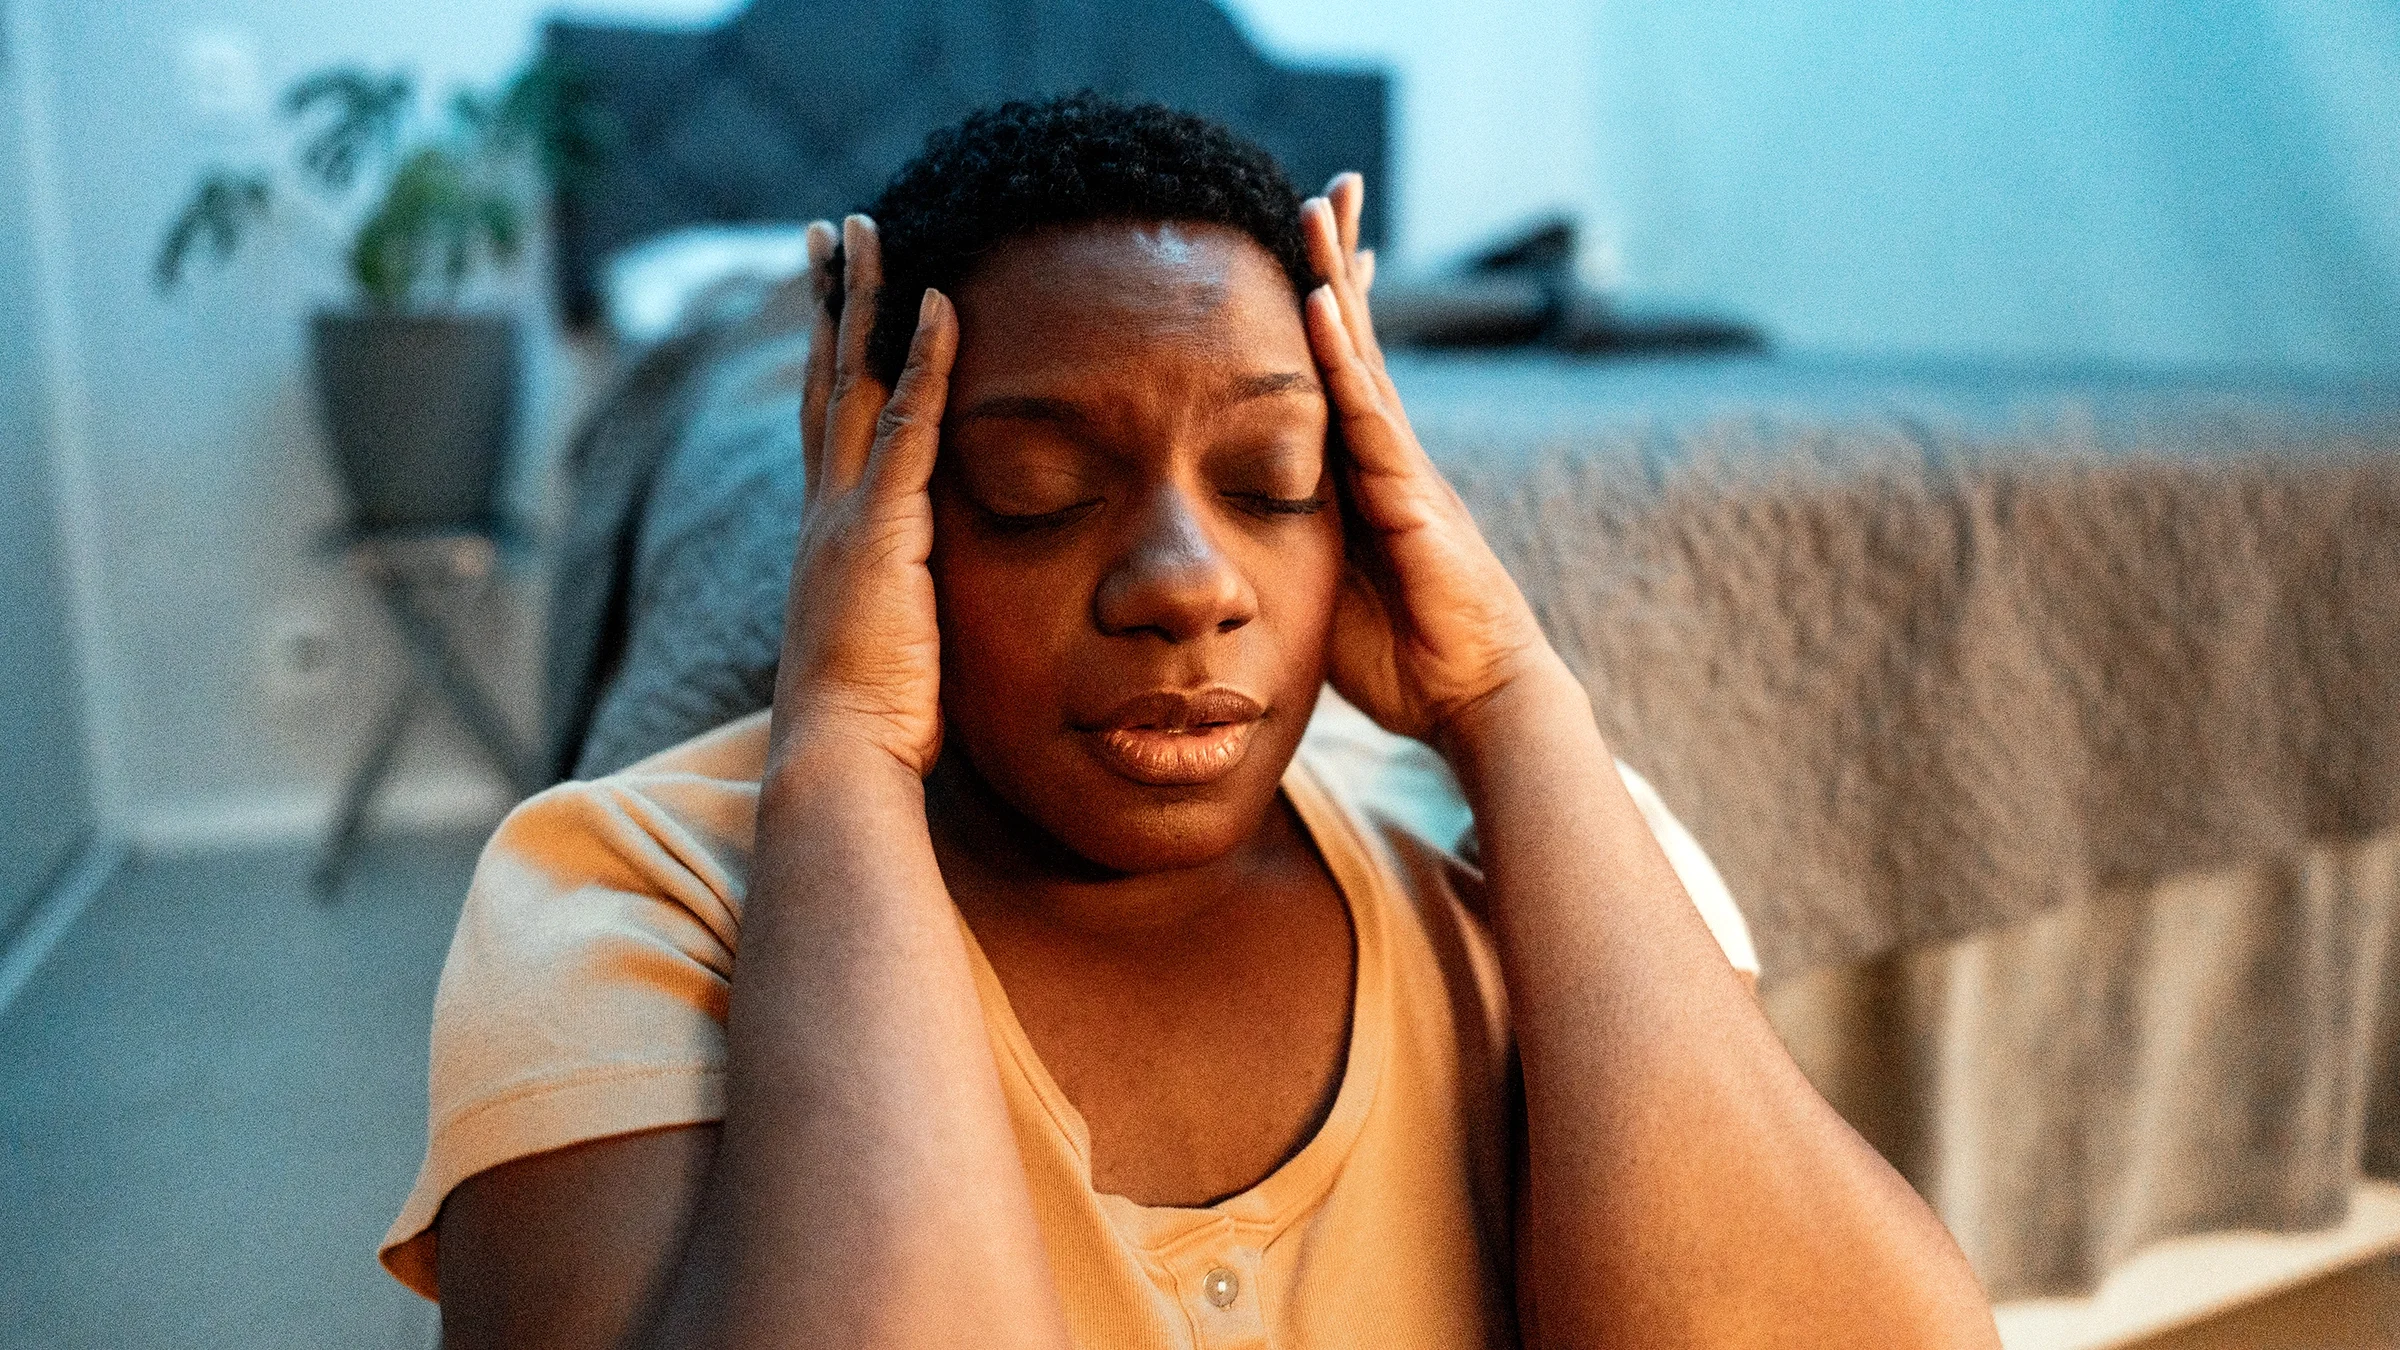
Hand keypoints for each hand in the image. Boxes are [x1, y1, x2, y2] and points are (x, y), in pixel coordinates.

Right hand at [768, 215, 957, 779]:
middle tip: (831, 234)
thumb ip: (901, 612)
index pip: (829, 430)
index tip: (832, 309)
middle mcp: (824, 513)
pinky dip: (923, 357)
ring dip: (864, 299)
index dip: (831, 364)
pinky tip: (940, 299)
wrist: (838, 757)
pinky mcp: (882, 525)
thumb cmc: (870, 729)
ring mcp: (847, 513)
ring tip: (871, 228)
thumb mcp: (889, 651)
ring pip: (851, 379)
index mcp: (827, 541)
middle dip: (827, 303)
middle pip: (824, 381)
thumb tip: (924, 615)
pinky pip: (908, 421)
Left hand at [1302, 174, 1567, 747]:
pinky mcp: (1412, 497)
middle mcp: (1392, 456)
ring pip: (1363, 359)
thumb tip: (1234, 532)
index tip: (1313, 250)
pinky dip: (1341, 359)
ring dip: (1337, 281)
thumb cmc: (1406, 657)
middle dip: (1343, 263)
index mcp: (1369, 476)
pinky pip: (1369, 416)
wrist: (1475, 698)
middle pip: (1360, 342)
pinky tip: (1319, 307)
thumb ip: (1294, 547)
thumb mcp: (1328, 591)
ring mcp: (1406, 470)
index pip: (1342, 377)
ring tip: (1317, 211)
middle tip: (1327, 188)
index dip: (1330, 311)